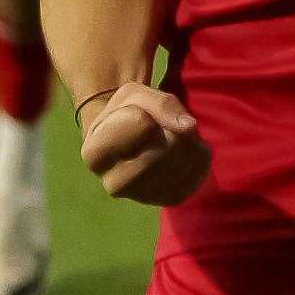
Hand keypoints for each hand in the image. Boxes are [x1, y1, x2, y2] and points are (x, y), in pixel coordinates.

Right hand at [78, 82, 210, 205]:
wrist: (131, 141)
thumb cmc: (126, 114)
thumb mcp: (134, 95)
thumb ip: (160, 103)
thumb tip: (188, 128)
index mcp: (94, 154)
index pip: (140, 122)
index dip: (145, 111)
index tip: (135, 115)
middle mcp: (114, 184)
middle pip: (166, 144)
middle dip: (170, 125)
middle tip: (158, 125)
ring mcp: (143, 197)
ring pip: (186, 155)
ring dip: (187, 136)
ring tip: (170, 134)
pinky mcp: (171, 199)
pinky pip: (200, 167)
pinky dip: (198, 150)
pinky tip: (182, 150)